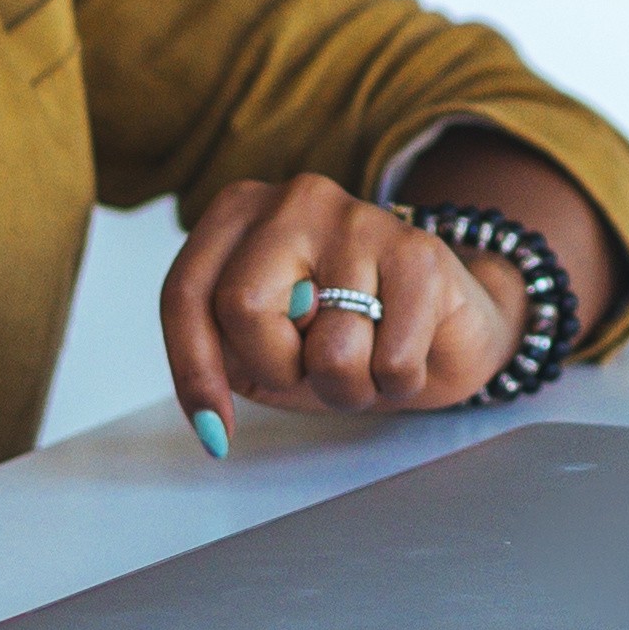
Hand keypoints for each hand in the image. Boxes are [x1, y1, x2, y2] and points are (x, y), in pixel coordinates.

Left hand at [162, 169, 516, 425]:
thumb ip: (224, 354)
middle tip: (309, 368)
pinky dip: (396, 382)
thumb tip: (211, 411)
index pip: (185, 293)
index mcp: (239, 214)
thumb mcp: (259, 349)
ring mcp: (358, 219)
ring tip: (364, 362)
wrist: (443, 328)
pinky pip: (390, 359)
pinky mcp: (418, 252)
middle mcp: (293, 200)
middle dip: (276, 366)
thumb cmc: (341, 336)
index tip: (214, 428)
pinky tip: (403, 352)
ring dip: (345, 387)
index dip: (193, 370)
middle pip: (242, 307)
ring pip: (327, 348)